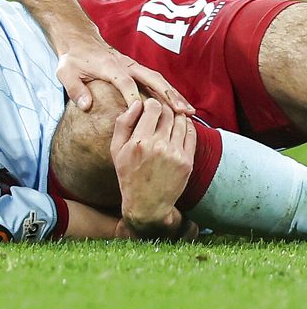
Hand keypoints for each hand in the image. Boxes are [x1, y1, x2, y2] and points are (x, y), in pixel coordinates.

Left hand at [56, 37, 193, 113]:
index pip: (125, 82)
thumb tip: (86, 107)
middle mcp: (126, 64)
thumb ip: (75, 89)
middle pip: (152, 78)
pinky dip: (168, 92)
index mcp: (109, 66)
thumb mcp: (65, 73)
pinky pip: (154, 80)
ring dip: (174, 94)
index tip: (142, 111)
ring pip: (158, 79)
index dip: (133, 96)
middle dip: (168, 95)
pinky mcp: (135, 69)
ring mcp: (133, 66)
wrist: (78, 40)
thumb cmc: (72, 58)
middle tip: (182, 112)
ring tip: (187, 111)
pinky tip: (178, 106)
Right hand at [110, 99, 197, 238]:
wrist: (146, 204)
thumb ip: (123, 124)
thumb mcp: (116, 150)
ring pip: (181, 121)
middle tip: (160, 112)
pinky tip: (180, 127)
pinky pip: (191, 134)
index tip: (149, 107)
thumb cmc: (128, 175)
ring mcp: (175, 154)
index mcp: (139, 142)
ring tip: (170, 119)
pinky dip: (187, 126)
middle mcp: (158, 146)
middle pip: (168, 112)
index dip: (151, 103)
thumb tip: (136, 103)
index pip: (152, 107)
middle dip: (164, 109)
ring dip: (176, 116)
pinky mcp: (187, 161)